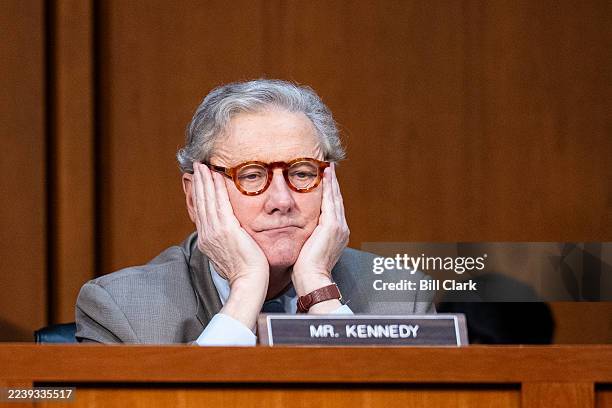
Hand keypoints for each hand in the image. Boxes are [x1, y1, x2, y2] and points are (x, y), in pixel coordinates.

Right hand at [191, 162, 268, 329]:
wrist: (249, 282)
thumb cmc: (247, 271)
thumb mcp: (232, 253)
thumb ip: (228, 240)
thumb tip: (230, 234)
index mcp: (207, 240)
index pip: (201, 211)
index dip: (199, 194)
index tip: (199, 180)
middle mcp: (207, 234)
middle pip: (200, 202)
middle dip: (198, 183)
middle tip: (197, 167)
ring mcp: (215, 232)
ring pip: (207, 200)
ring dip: (205, 181)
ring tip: (203, 166)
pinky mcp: (226, 229)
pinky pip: (219, 203)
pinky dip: (216, 188)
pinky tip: (216, 175)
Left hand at [292, 163, 348, 311]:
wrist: (312, 279)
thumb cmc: (305, 270)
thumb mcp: (307, 249)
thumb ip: (306, 237)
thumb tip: (296, 232)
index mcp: (336, 234)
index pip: (333, 208)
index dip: (330, 193)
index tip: (325, 180)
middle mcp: (341, 228)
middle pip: (336, 200)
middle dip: (333, 183)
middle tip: (329, 167)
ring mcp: (339, 226)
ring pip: (335, 197)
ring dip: (331, 181)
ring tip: (328, 167)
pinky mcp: (332, 225)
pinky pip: (330, 200)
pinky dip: (329, 186)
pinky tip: (325, 175)